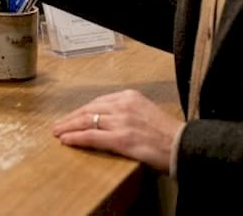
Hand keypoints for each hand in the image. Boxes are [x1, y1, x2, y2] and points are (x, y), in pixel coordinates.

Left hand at [51, 90, 183, 172]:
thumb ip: (128, 112)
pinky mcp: (122, 139)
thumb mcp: (147, 112)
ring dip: (68, 127)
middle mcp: (124, 105)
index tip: (72, 117)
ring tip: (57, 132)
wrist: (185, 145)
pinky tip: (66, 140)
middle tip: (58, 125)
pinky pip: (91, 136)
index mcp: (130, 96)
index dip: (82, 111)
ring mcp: (122, 121)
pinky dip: (76, 138)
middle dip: (71, 118)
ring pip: (86, 121)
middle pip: (89, 109)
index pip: (98, 102)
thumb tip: (110, 120)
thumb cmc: (169, 134)